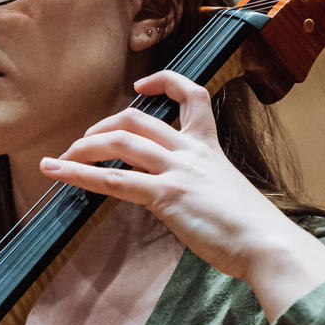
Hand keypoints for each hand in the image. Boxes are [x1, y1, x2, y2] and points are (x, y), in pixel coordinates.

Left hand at [40, 71, 324, 317]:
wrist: (266, 242)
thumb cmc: (251, 227)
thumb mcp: (227, 192)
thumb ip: (202, 183)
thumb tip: (182, 195)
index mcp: (209, 147)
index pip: (191, 94)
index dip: (164, 81)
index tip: (141, 85)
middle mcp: (191, 151)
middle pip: (136, 119)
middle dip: (101, 127)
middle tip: (82, 143)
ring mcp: (177, 171)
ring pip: (120, 142)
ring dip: (83, 147)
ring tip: (60, 159)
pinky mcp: (166, 195)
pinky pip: (114, 179)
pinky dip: (80, 174)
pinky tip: (57, 173)